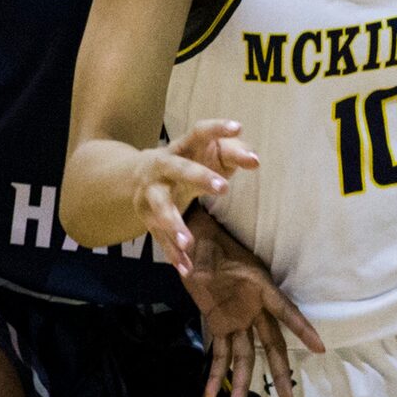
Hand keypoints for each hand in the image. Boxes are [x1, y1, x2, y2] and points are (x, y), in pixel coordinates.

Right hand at [134, 119, 258, 275]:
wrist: (141, 175)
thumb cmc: (189, 162)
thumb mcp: (210, 154)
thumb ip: (235, 154)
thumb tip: (255, 160)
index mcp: (181, 147)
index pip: (199, 133)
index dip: (217, 129)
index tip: (238, 127)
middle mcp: (162, 166)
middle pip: (177, 169)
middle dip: (198, 177)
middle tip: (223, 187)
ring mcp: (151, 192)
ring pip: (160, 207)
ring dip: (173, 224)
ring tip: (189, 243)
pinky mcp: (147, 216)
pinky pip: (159, 236)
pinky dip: (172, 253)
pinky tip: (186, 268)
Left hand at [182, 214, 325, 396]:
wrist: (194, 239)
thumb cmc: (206, 239)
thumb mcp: (203, 247)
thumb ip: (201, 262)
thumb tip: (197, 275)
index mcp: (258, 287)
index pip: (284, 310)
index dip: (301, 328)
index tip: (319, 348)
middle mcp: (253, 307)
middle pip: (271, 344)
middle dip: (279, 371)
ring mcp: (237, 319)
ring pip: (245, 356)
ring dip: (241, 383)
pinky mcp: (219, 325)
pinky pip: (219, 353)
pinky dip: (214, 373)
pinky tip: (211, 395)